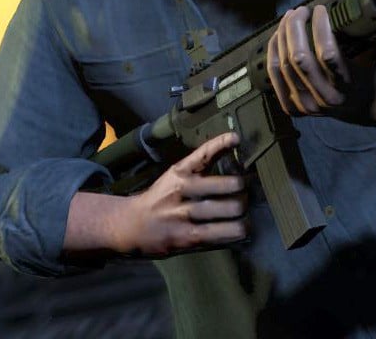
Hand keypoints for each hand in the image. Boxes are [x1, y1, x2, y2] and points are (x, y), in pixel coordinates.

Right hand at [116, 132, 248, 257]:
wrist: (129, 226)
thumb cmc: (160, 199)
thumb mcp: (174, 177)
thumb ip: (201, 167)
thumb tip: (235, 152)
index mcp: (179, 172)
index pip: (203, 154)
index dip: (221, 144)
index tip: (236, 138)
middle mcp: (182, 189)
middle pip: (228, 185)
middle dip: (243, 189)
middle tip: (246, 193)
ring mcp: (184, 214)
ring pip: (229, 209)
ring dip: (242, 212)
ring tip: (244, 213)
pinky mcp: (186, 238)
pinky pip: (220, 233)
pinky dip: (236, 231)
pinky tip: (240, 230)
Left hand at [266, 4, 375, 117]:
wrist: (358, 104)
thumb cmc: (367, 72)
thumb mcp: (375, 57)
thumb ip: (373, 39)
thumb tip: (372, 15)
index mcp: (347, 86)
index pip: (328, 54)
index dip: (320, 27)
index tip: (321, 9)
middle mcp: (324, 98)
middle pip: (299, 58)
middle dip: (296, 27)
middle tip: (302, 9)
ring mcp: (305, 105)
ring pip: (284, 64)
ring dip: (284, 34)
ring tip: (290, 16)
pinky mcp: (291, 106)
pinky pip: (274, 73)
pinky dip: (273, 50)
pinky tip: (278, 32)